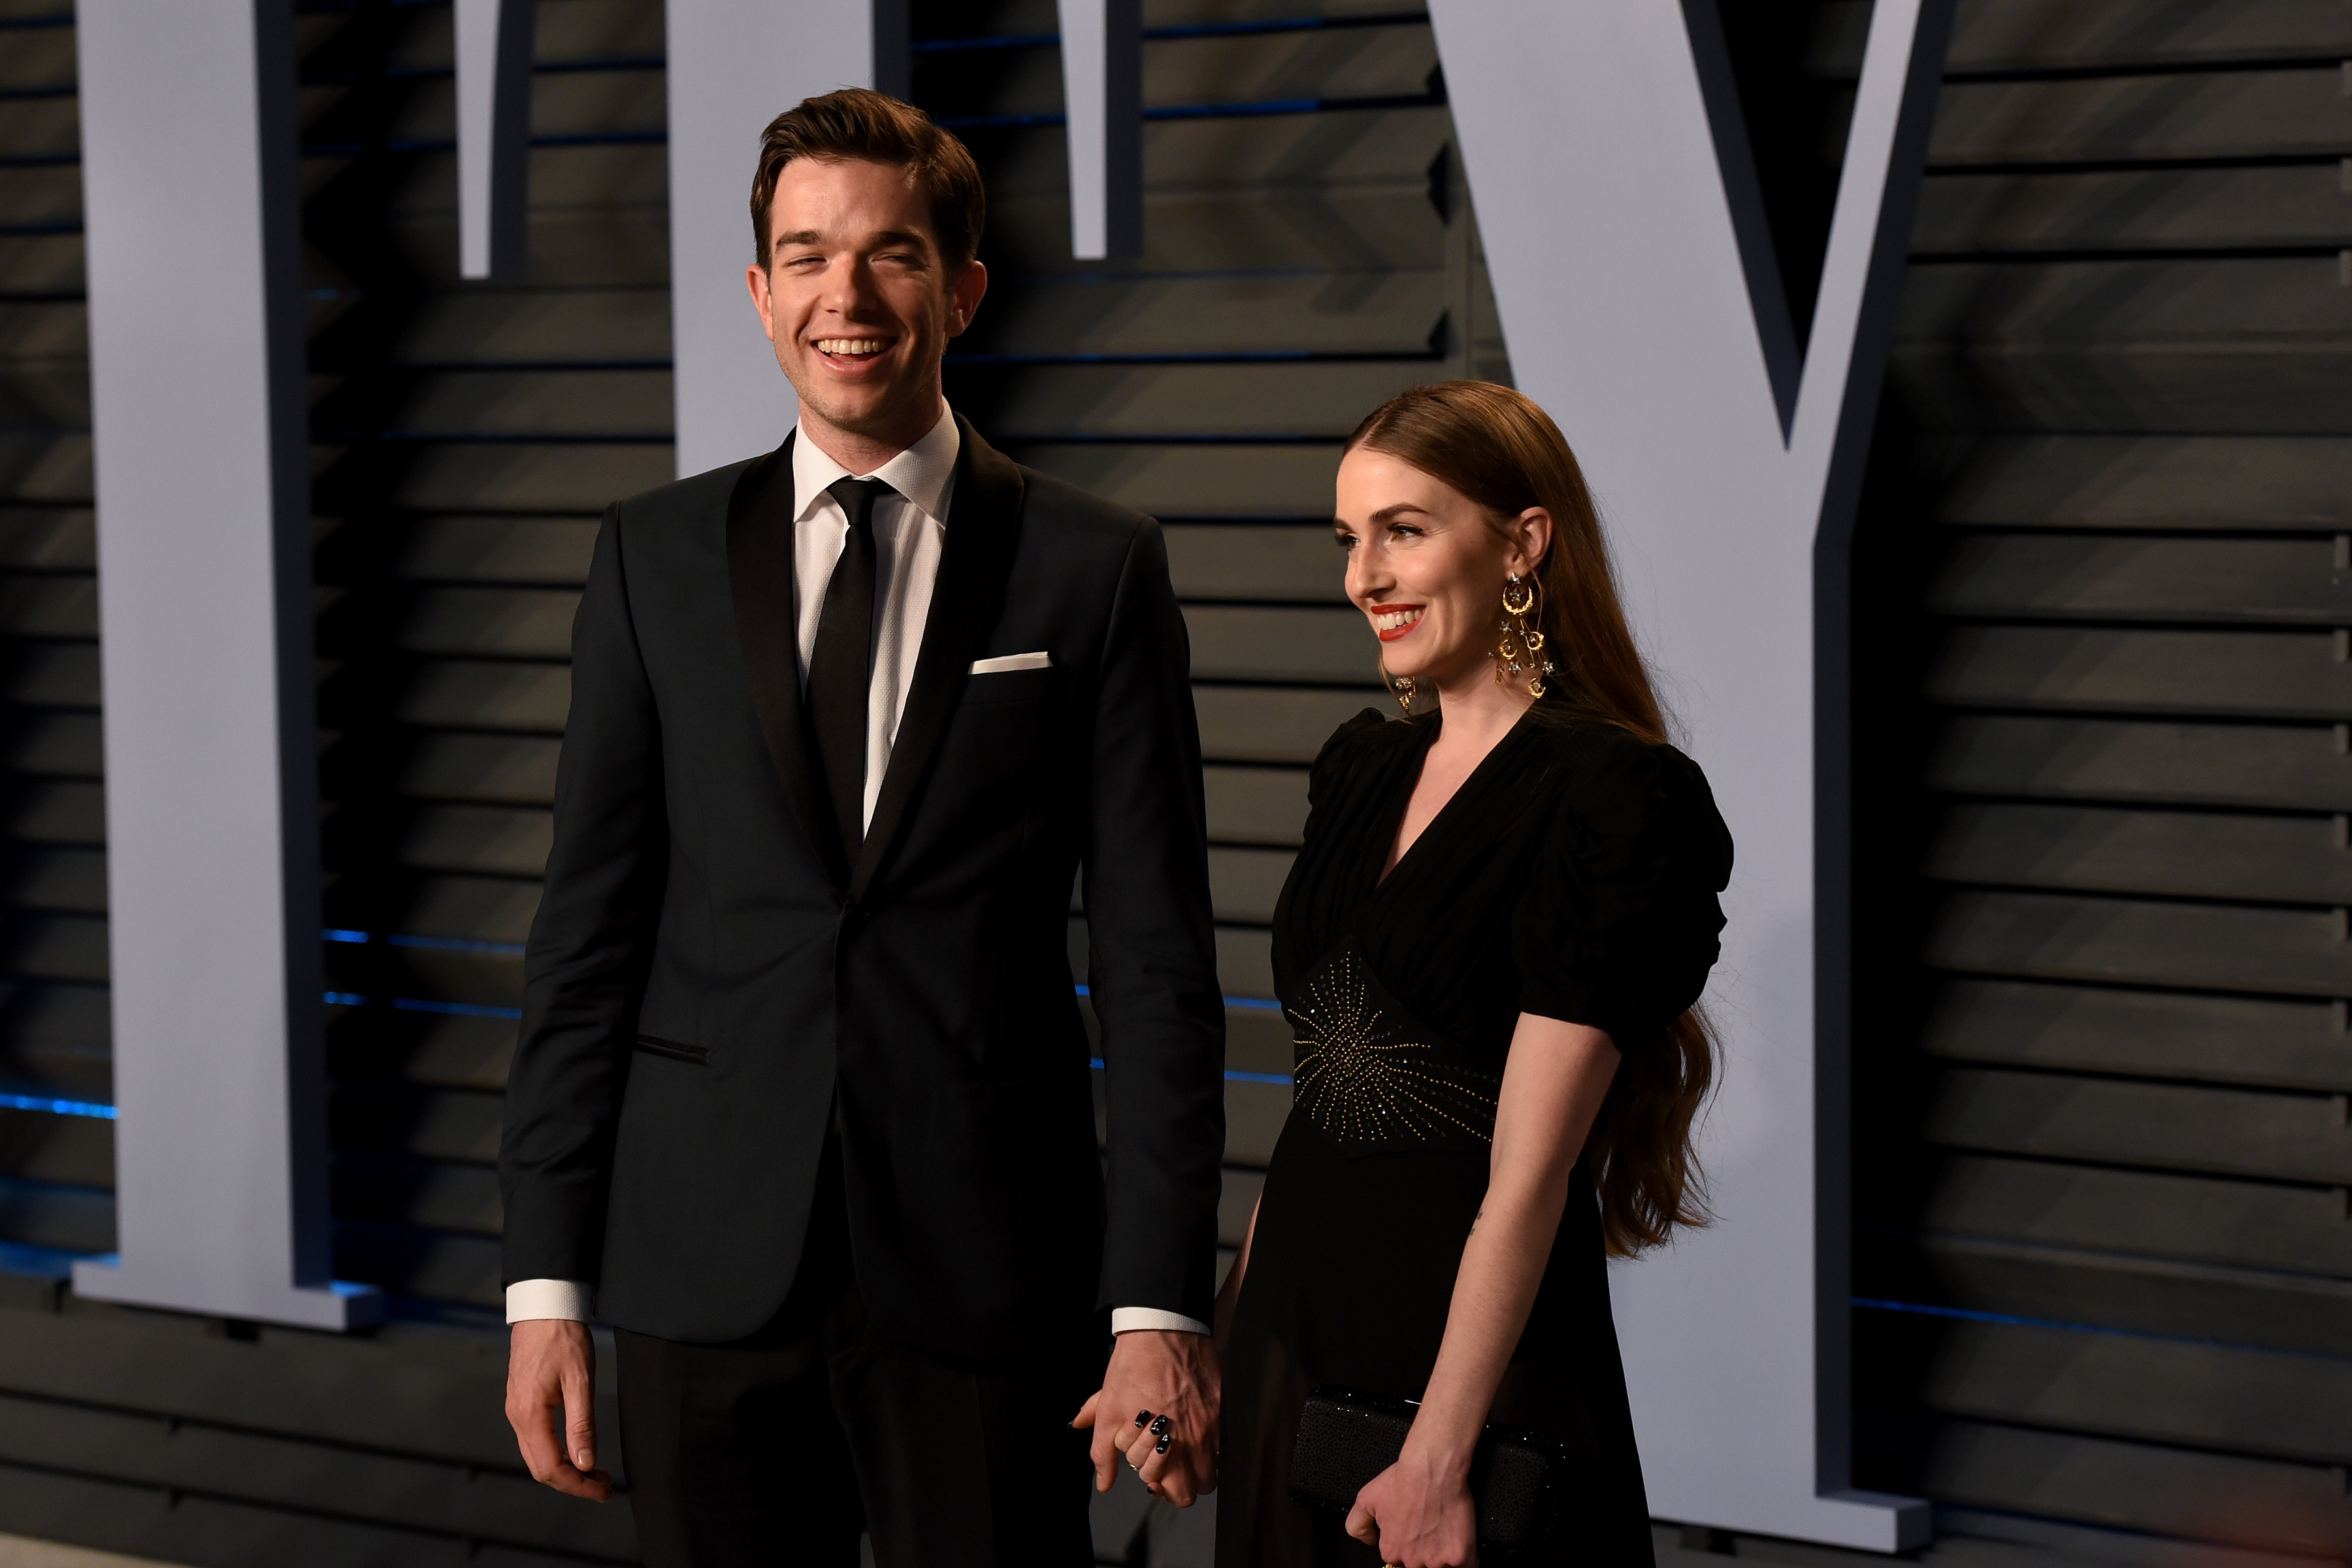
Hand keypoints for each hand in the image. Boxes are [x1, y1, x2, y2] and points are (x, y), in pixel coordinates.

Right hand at [505, 1319, 614, 1500]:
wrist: (544, 1308)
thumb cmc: (562, 1337)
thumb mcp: (580, 1380)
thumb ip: (582, 1424)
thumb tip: (586, 1463)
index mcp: (529, 1414)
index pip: (550, 1467)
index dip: (578, 1485)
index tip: (603, 1491)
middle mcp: (517, 1417)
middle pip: (541, 1468)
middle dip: (573, 1483)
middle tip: (604, 1486)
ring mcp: (516, 1410)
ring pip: (537, 1456)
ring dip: (566, 1470)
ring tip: (596, 1472)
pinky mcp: (521, 1403)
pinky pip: (535, 1440)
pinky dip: (556, 1454)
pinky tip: (577, 1451)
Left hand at [1070, 1329, 1218, 1505]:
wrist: (1160, 1328)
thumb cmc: (1132, 1367)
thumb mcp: (1108, 1411)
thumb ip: (1103, 1453)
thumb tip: (1104, 1481)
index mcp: (1163, 1445)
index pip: (1175, 1492)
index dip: (1161, 1485)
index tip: (1152, 1474)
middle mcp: (1193, 1440)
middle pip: (1198, 1489)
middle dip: (1183, 1485)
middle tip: (1169, 1468)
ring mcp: (1213, 1424)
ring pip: (1215, 1469)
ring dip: (1201, 1467)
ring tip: (1185, 1451)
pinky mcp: (1224, 1405)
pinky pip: (1227, 1440)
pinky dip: (1215, 1444)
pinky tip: (1198, 1430)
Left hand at [1345, 1451, 1476, 1567]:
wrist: (1433, 1468)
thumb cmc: (1403, 1479)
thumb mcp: (1366, 1499)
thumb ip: (1358, 1525)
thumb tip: (1369, 1541)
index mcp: (1392, 1550)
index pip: (1398, 1561)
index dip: (1407, 1547)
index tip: (1414, 1537)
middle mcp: (1412, 1560)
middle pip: (1419, 1566)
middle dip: (1424, 1553)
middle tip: (1430, 1533)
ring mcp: (1437, 1560)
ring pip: (1440, 1567)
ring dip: (1443, 1556)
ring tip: (1445, 1537)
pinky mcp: (1459, 1556)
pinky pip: (1465, 1566)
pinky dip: (1465, 1559)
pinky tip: (1461, 1545)